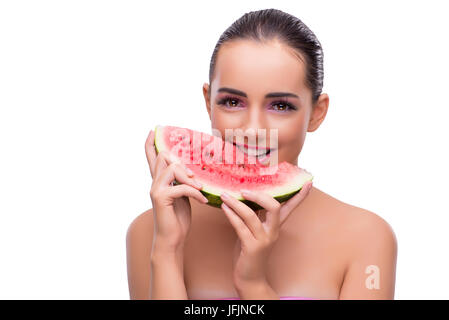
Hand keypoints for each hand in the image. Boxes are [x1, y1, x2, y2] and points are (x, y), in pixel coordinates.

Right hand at [145, 129, 208, 252]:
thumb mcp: (183, 196)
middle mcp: (154, 183)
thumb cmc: (178, 218)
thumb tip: (192, 172)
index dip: (151, 144)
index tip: (152, 130)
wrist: (173, 239)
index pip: (152, 158)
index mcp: (159, 181)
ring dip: (190, 178)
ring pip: (172, 168)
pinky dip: (195, 193)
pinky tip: (202, 201)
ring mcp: (156, 190)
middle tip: (193, 178)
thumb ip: (182, 182)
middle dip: (182, 163)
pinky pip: (181, 186)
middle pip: (163, 157)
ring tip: (199, 189)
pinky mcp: (161, 198)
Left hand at [220, 181, 312, 287]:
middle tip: (243, 189)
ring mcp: (263, 240)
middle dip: (259, 196)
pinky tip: (224, 208)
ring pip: (251, 216)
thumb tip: (246, 197)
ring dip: (236, 204)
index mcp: (276, 226)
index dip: (299, 195)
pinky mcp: (251, 247)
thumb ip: (255, 216)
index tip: (308, 183)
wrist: (250, 278)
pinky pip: (240, 227)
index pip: (291, 207)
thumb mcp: (255, 231)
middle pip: (274, 207)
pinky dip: (231, 215)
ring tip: (225, 196)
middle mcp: (272, 232)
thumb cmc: (250, 252)